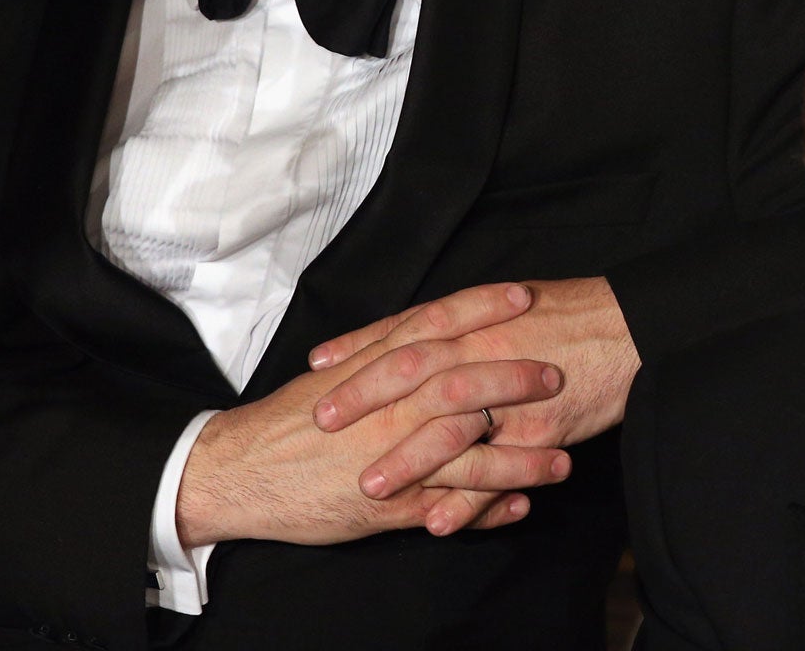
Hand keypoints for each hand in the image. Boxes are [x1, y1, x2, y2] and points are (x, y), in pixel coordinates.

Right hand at [177, 285, 570, 546]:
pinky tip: (521, 509)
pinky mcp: (386, 502)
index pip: (437, 325)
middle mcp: (389, 407)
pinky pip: (447, 508)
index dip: (482, 309)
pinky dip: (487, 510)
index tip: (523, 294)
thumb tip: (427, 337)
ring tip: (564, 462)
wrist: (240, 470)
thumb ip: (383, 355)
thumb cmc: (290, 421)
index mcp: (376, 368)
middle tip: (556, 374)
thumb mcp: (338, 375)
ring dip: (520, 459)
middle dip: (515, 379)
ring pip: (467, 455)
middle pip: (463, 384)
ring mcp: (391, 456)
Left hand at [307, 277, 641, 532]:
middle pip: (412, 371)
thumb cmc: (576, 313)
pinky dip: (465, 499)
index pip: (406, 327)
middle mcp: (487, 348)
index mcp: (478, 315)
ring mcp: (513, 392)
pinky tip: (436, 523)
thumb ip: (467, 318)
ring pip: (449, 426)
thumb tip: (425, 328)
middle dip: (363, 398)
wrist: (635, 327)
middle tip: (321, 422)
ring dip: (405, 459)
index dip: (360, 345)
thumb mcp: (514, 302)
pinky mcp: (541, 432)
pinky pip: (497, 470)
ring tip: (367, 487)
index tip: (318, 363)